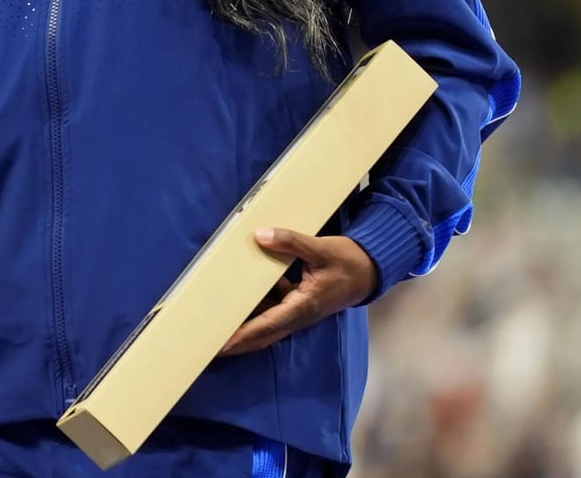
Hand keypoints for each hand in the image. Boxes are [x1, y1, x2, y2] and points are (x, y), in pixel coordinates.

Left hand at [219, 228, 380, 356]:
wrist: (371, 270)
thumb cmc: (347, 261)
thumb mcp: (320, 249)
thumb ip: (291, 242)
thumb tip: (260, 236)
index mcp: (303, 305)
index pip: (267, 325)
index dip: (243, 334)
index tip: (222, 344)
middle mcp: (299, 315)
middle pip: (263, 334)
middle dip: (237, 342)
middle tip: (209, 344)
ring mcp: (299, 312)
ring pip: (267, 325)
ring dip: (245, 326)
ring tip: (216, 323)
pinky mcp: (299, 305)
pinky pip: (273, 312)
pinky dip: (256, 309)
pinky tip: (239, 297)